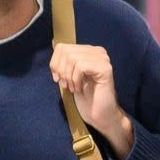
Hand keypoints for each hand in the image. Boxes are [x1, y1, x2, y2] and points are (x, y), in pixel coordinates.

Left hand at [50, 42, 133, 158]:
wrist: (100, 117)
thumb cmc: (86, 99)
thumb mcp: (69, 76)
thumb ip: (64, 60)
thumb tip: (53, 42)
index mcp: (89, 51)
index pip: (63, 47)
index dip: (55, 63)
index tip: (57, 79)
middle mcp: (97, 52)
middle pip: (66, 51)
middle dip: (61, 70)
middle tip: (65, 85)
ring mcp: (103, 59)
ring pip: (72, 58)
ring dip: (68, 77)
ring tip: (73, 88)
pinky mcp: (105, 69)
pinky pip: (81, 66)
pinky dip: (76, 79)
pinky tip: (79, 89)